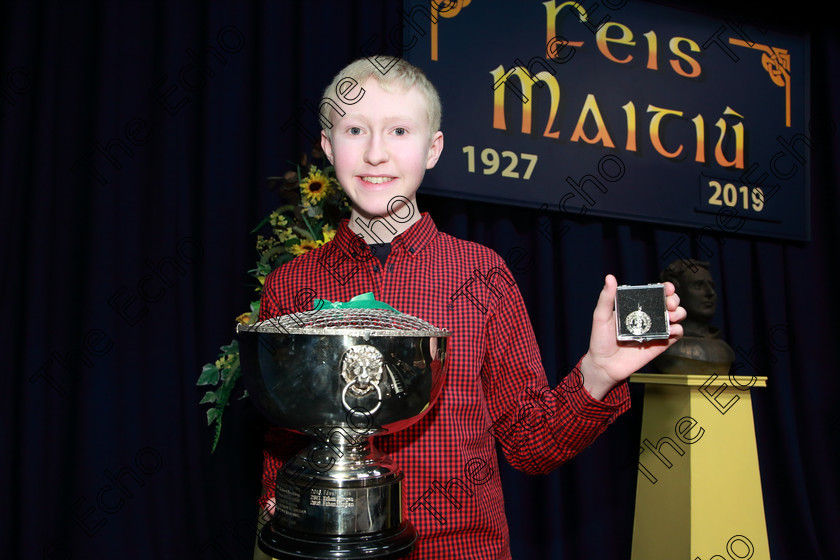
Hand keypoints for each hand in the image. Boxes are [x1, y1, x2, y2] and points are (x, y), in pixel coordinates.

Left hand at [580, 274, 685, 399]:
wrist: (604, 364)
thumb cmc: (600, 339)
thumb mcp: (601, 316)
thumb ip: (606, 298)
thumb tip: (609, 277)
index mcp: (637, 307)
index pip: (656, 294)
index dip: (665, 288)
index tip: (666, 287)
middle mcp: (649, 317)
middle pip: (670, 303)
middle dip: (674, 300)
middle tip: (669, 303)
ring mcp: (656, 330)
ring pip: (677, 317)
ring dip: (679, 313)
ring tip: (671, 315)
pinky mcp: (661, 344)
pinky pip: (676, 335)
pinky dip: (678, 330)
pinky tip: (670, 329)